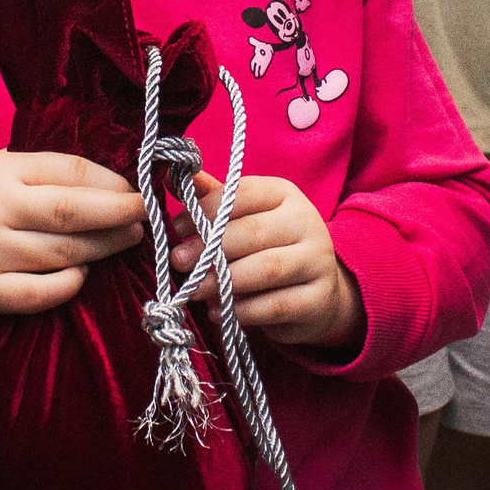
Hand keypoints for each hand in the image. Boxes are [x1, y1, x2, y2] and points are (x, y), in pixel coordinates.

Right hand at [0, 150, 142, 314]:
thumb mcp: (7, 171)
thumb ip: (53, 173)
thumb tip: (121, 182)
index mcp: (1, 171)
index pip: (69, 170)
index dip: (111, 182)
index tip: (137, 189)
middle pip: (70, 213)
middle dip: (117, 214)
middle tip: (146, 216)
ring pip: (62, 253)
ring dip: (103, 248)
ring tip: (126, 240)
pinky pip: (41, 293)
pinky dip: (69, 284)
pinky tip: (82, 273)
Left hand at [169, 172, 361, 346]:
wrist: (319, 290)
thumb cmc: (269, 247)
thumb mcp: (244, 218)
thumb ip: (212, 200)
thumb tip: (170, 177)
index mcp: (284, 194)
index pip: (243, 193)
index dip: (206, 209)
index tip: (177, 227)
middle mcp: (306, 222)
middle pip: (253, 232)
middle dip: (209, 248)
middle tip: (178, 262)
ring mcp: (317, 261)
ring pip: (266, 269)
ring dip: (223, 282)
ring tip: (193, 290)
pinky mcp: (318, 299)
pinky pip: (276, 306)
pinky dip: (243, 311)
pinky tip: (220, 312)